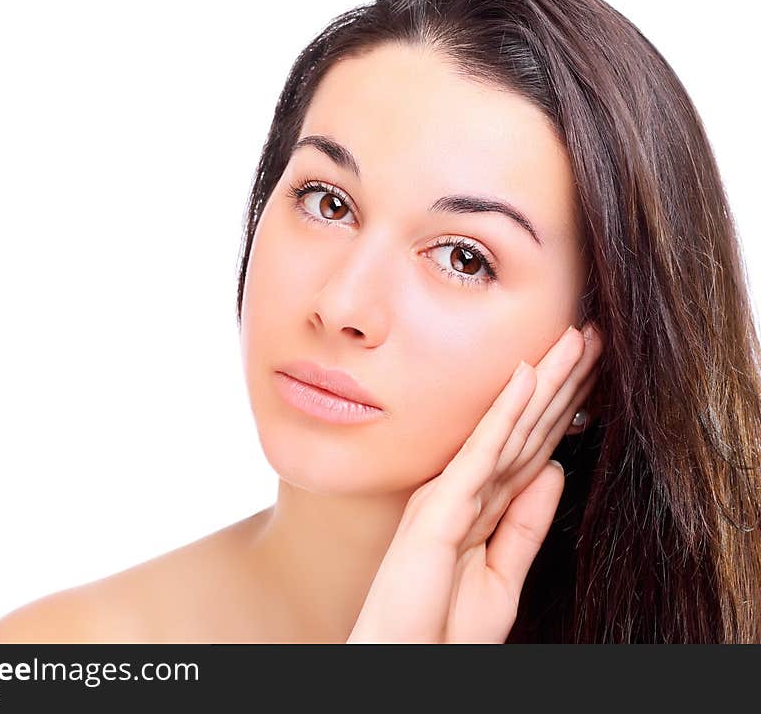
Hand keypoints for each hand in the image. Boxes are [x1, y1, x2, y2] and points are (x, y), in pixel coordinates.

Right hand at [347, 323, 602, 642]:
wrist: (400, 658)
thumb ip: (526, 523)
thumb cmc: (440, 626)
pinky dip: (506, 412)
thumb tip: (555, 473)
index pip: (530, 447)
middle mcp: (464, 489)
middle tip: (592, 335)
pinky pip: (482, 452)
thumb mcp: (503, 575)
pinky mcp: (441, 505)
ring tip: (576, 339)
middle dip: (562, 382)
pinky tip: (528, 375)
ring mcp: (450, 493)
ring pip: (508, 428)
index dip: (562, 408)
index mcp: (478, 504)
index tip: (591, 371)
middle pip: (525, 428)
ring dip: (545, 382)